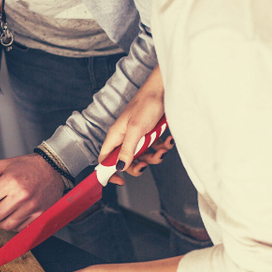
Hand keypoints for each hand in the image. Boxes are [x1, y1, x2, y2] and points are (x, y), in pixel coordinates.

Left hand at [0, 155, 65, 231]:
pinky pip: (20, 228)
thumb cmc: (28, 165)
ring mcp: (31, 207)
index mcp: (10, 182)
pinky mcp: (40, 214)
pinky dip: (11, 225)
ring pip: (6, 225)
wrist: (53, 168)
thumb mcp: (2, 165)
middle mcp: (21, 196)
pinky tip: (10, 216)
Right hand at [98, 66, 168, 184]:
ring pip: (142, 156)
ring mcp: (137, 136)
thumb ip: (127, 150)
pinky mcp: (149, 134)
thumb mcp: (136, 130)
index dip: (109, 172)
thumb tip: (119, 167)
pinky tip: (167, 140)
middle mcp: (124, 138)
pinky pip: (153, 148)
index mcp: (115, 136)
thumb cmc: (146, 104)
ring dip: (154, 156)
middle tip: (146, 164)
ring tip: (162, 149)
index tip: (120, 181)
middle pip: (126, 161)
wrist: (163, 90)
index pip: (104, 160)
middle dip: (138, 165)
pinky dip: (161, 146)